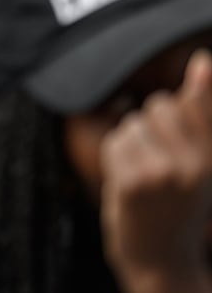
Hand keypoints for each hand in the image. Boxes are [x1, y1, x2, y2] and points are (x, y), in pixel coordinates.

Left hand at [100, 49, 211, 291]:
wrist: (161, 259)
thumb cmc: (177, 205)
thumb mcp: (200, 165)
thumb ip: (200, 118)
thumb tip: (202, 60)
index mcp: (210, 158)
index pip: (202, 108)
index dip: (201, 82)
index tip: (199, 57)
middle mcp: (193, 164)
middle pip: (158, 105)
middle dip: (150, 124)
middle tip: (157, 159)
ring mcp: (163, 173)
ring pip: (131, 124)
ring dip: (130, 144)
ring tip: (143, 176)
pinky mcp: (133, 182)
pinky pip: (115, 143)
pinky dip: (116, 159)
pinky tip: (128, 184)